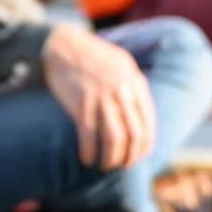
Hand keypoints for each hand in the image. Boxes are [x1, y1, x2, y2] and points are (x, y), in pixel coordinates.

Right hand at [41, 23, 156, 172]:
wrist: (62, 45)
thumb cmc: (91, 56)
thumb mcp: (121, 64)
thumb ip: (133, 87)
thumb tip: (141, 114)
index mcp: (135, 82)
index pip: (148, 122)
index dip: (146, 144)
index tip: (139, 155)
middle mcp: (122, 92)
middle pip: (134, 134)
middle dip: (131, 155)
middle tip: (124, 165)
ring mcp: (102, 98)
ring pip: (115, 139)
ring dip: (112, 158)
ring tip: (106, 166)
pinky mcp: (81, 104)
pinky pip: (89, 136)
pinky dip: (89, 152)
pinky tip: (86, 159)